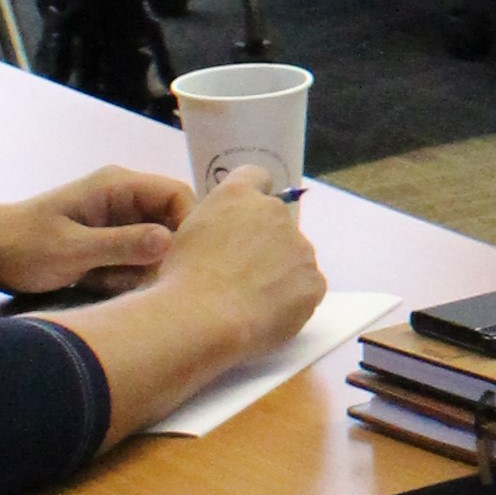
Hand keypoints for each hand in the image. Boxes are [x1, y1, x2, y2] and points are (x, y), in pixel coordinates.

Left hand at [0, 168, 190, 295]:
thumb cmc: (22, 246)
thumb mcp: (72, 250)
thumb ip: (122, 245)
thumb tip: (171, 241)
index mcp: (119, 185)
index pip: (178, 194)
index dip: (189, 225)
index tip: (182, 261)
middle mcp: (125, 197)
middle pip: (171, 219)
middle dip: (165, 252)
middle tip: (150, 279)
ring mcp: (118, 218)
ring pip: (156, 241)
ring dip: (144, 266)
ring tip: (116, 282)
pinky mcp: (110, 238)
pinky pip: (137, 254)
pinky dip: (129, 272)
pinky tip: (106, 283)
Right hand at [151, 174, 325, 354]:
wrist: (201, 317)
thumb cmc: (181, 279)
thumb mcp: (186, 235)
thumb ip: (215, 223)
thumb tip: (228, 235)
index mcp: (237, 195)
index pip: (255, 177)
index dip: (251, 200)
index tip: (243, 222)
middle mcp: (274, 211)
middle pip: (276, 224)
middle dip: (264, 245)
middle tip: (239, 276)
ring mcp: (300, 245)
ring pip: (294, 257)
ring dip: (280, 272)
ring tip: (250, 302)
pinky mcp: (313, 279)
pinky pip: (307, 287)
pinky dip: (292, 300)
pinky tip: (267, 315)